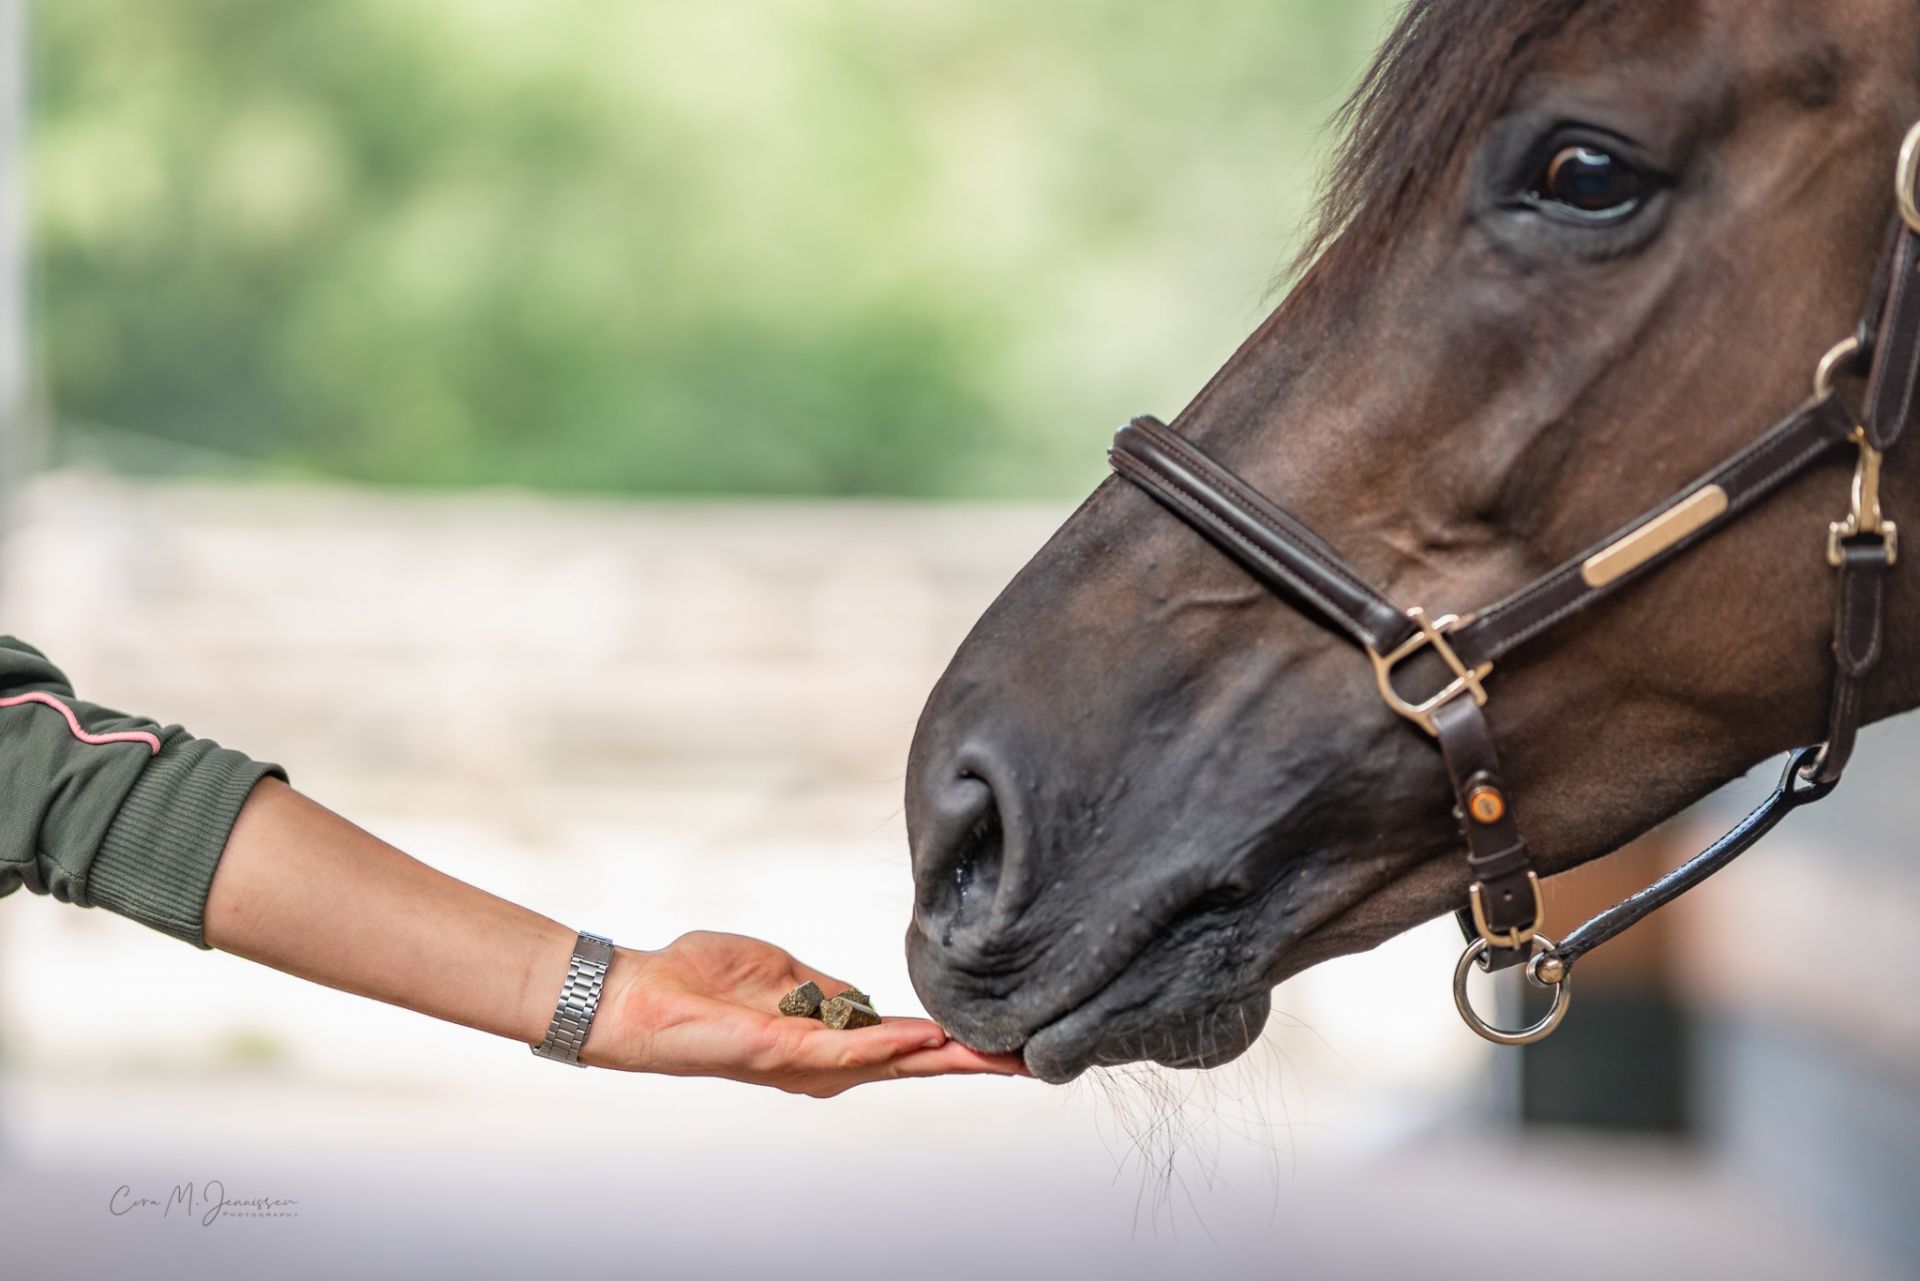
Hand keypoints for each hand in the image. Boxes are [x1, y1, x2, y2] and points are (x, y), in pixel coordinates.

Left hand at [580, 930, 1028, 1096]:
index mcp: (825, 1042)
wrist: (639, 998)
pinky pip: (844, 1049)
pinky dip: (889, 1043)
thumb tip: (867, 999)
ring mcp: (804, 1063)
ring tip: (997, 1054)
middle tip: (1029, 1062)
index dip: (952, 1045)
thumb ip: (826, 990)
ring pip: (890, 1064)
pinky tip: (926, 1036)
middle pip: (911, 1065)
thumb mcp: (780, 977)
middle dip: (970, 1063)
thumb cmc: (698, 984)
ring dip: (945, 1058)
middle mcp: (821, 1063)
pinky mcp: (780, 1053)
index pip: (902, 1045)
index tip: (1005, 1043)